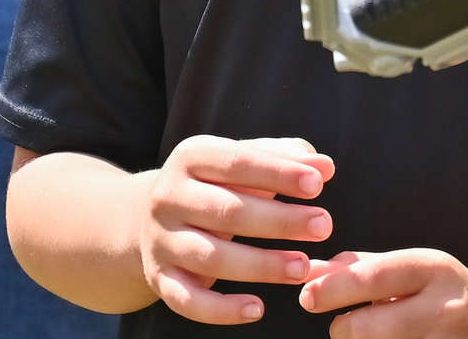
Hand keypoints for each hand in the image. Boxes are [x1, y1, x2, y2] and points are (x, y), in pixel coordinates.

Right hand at [135, 135, 336, 324]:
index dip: (278, 173)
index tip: (318, 184)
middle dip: (280, 220)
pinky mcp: (160, 278)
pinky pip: (188, 300)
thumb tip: (324, 166)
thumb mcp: (240, 161)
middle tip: (323, 226)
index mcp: (191, 157)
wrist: (144, 217)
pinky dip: (222, 310)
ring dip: (261, 265)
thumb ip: (283, 158)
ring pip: (212, 257)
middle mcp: (169, 197)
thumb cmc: (213, 184)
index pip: (237, 162)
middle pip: (227, 211)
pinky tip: (257, 308)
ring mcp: (162, 240)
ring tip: (302, 267)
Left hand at [296, 250, 467, 338]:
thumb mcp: (415, 267)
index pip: (374, 276)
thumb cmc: (446, 290)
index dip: (335, 288)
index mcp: (432, 268)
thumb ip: (364, 266)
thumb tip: (314, 270)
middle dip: (344, 328)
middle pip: (371, 326)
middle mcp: (442, 306)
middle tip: (342, 325)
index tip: (306, 295)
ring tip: (379, 332)